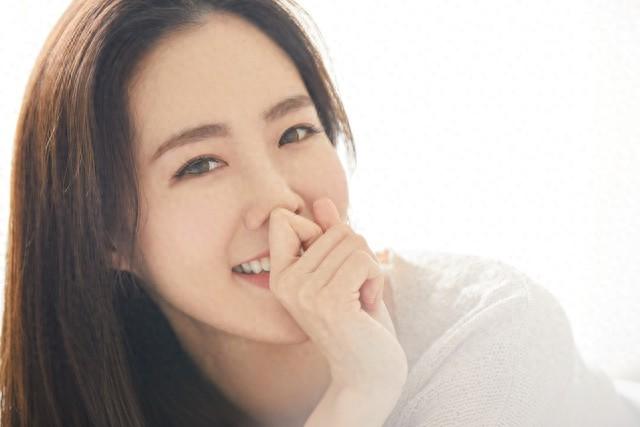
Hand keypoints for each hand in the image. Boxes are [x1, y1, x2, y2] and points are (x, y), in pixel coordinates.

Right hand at [268, 197, 407, 394]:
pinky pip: (363, 260)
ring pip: (353, 241)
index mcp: (280, 275)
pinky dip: (376, 278)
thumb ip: (329, 238)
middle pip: (335, 228)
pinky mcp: (329, 302)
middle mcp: (285, 283)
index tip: (333, 263)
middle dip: (358, 254)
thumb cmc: (359, 322)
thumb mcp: (342, 273)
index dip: (318, 229)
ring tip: (360, 299)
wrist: (369, 374)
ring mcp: (305, 293)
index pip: (283, 218)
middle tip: (354, 290)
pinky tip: (366, 306)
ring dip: (369, 268)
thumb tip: (322, 201)